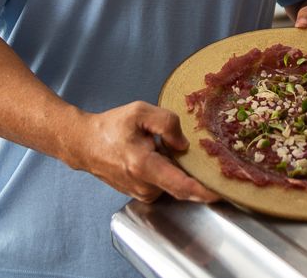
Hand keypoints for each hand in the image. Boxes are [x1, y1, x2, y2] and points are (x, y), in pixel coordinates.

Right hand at [72, 101, 218, 203]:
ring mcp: (141, 193)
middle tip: (203, 156)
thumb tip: (184, 144)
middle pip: (181, 184)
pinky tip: (158, 155)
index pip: (180, 185)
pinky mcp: (140, 194)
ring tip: (165, 148)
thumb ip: (167, 123)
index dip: (203, 191)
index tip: (221, 192)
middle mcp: (143, 185)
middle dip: (194, 173)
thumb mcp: (140, 112)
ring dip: (177, 169)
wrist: (85, 145)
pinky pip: (163, 185)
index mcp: (143, 165)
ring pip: (172, 184)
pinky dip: (168, 172)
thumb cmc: (111, 127)